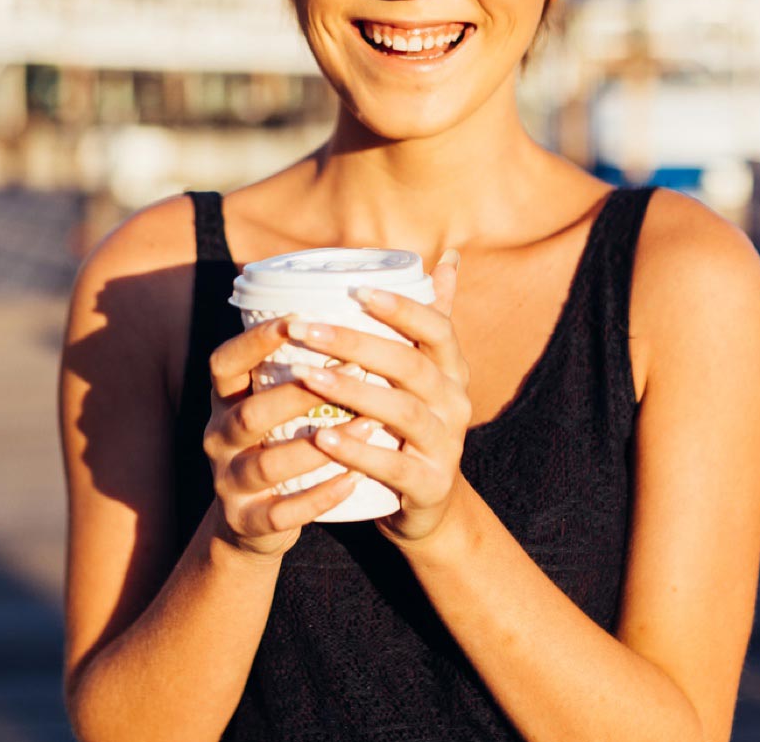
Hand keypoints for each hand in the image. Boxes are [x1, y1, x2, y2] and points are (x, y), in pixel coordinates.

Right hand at [204, 316, 382, 561]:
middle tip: (353, 369)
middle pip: (250, 413)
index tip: (295, 317)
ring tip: (368, 425)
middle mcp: (218, 438)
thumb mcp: (276, 402)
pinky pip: (281, 512)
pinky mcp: (247, 523)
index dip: (253, 342)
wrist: (252, 526)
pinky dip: (318, 497)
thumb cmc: (281, 444)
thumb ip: (305, 360)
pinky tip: (353, 481)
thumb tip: (364, 300)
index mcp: (224, 401)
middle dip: (298, 393)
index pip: (223, 364)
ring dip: (318, 445)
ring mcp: (229, 483)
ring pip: (267, 465)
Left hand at [289, 250, 472, 544]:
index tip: (355, 291)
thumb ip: (433, 316)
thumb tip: (450, 256)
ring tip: (304, 376)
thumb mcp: (426, 372)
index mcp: (452, 369)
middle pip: (410, 365)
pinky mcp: (430, 485)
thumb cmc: (413, 424)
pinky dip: (358, 450)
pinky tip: (322, 438)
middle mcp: (456, 402)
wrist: (429, 504)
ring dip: (350, 392)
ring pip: (402, 411)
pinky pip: (394, 467)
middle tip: (303, 330)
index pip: (437, 328)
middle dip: (355, 344)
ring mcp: (446, 445)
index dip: (401, 308)